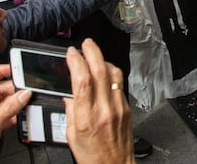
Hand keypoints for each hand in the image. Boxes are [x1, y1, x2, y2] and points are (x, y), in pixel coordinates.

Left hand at [0, 64, 31, 163]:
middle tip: (25, 90)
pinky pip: (7, 113)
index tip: (12, 67)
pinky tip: (21, 114)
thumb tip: (23, 94)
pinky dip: (15, 113)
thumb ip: (9, 109)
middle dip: (11, 90)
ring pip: (3, 102)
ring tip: (25, 102)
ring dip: (15, 102)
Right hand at [64, 39, 134, 163]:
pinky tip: (105, 72)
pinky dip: (111, 74)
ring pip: (113, 75)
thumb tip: (69, 95)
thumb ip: (70, 112)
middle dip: (92, 52)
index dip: (77, 62)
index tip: (71, 53)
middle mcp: (104, 110)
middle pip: (100, 72)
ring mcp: (118, 107)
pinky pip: (119, 84)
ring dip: (103, 60)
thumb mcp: (71, 136)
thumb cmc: (92, 157)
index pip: (82, 82)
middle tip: (86, 43)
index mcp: (87, 117)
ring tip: (95, 54)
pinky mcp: (127, 108)